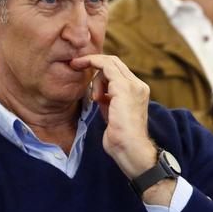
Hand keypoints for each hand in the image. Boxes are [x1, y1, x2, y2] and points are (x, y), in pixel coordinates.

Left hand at [70, 54, 157, 177]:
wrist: (130, 149)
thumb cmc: (120, 137)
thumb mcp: (112, 113)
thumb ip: (107, 100)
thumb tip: (98, 93)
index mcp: (137, 91)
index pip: (117, 70)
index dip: (99, 68)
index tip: (81, 69)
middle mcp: (138, 85)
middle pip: (113, 62)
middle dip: (92, 62)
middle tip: (75, 65)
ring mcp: (132, 85)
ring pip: (108, 64)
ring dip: (94, 78)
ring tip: (95, 99)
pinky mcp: (124, 88)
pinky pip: (105, 68)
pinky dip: (94, 73)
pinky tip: (94, 96)